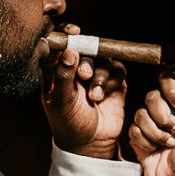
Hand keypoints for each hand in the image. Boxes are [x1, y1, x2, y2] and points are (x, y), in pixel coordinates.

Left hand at [41, 22, 126, 158]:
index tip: (73, 32)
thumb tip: (69, 51)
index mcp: (57, 69)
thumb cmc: (69, 123)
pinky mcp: (113, 81)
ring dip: (100, 75)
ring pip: (102, 58)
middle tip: (84, 76)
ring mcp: (96, 74)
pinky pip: (117, 69)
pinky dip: (113, 79)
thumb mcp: (61, 100)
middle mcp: (76, 68)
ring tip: (95, 96)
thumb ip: (63, 75)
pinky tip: (107, 94)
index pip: (60, 44)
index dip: (66, 34)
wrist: (91, 143)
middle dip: (87, 60)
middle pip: (85, 48)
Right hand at [129, 73, 174, 175]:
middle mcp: (166, 109)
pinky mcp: (138, 134)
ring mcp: (150, 121)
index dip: (172, 90)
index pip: (170, 80)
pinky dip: (147, 143)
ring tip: (170, 144)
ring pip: (141, 113)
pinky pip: (134, 129)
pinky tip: (157, 149)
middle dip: (164, 117)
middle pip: (152, 96)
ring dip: (158, 134)